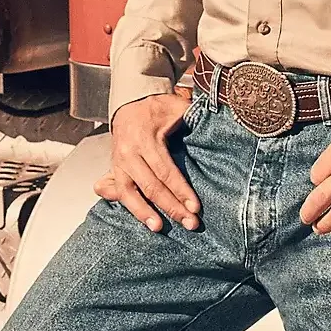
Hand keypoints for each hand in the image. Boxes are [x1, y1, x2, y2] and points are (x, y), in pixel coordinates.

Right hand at [96, 91, 201, 232]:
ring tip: (159, 228)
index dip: (180, 190)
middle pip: (151, 185)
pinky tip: (145, 221)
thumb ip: (192, 117)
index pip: (165, 170)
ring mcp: (118, 162)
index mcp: (144, 138)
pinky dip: (131, 207)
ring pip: (129, 193)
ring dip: (144, 213)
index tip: (195, 207)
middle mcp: (128, 152)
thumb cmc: (156, 107)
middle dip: (171, 207)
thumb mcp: (175, 107)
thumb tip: (216, 123)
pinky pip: (120, 192)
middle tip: (190, 223)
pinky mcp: (114, 169)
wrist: (129, 102)